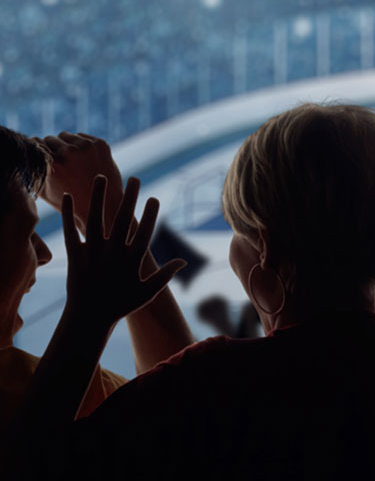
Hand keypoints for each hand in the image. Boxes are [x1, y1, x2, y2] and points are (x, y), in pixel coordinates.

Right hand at [36, 132, 124, 232]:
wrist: (103, 202)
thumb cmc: (69, 200)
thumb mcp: (43, 190)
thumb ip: (31, 172)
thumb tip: (22, 156)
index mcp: (52, 163)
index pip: (35, 143)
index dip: (37, 151)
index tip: (40, 157)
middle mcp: (69, 152)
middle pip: (50, 139)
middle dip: (51, 148)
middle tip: (57, 160)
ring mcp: (86, 146)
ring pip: (66, 136)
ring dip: (65, 144)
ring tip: (69, 160)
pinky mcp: (99, 143)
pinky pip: (81, 137)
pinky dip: (79, 144)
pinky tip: (82, 158)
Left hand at [59, 176, 185, 326]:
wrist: (88, 318)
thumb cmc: (120, 305)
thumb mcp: (147, 292)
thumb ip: (165, 275)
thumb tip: (184, 260)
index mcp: (131, 261)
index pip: (143, 232)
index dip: (150, 214)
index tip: (154, 198)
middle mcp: (112, 253)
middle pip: (121, 220)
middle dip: (129, 198)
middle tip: (134, 179)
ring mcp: (92, 253)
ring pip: (95, 219)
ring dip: (97, 197)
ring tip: (101, 177)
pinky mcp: (74, 256)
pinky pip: (70, 232)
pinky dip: (68, 214)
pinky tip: (68, 197)